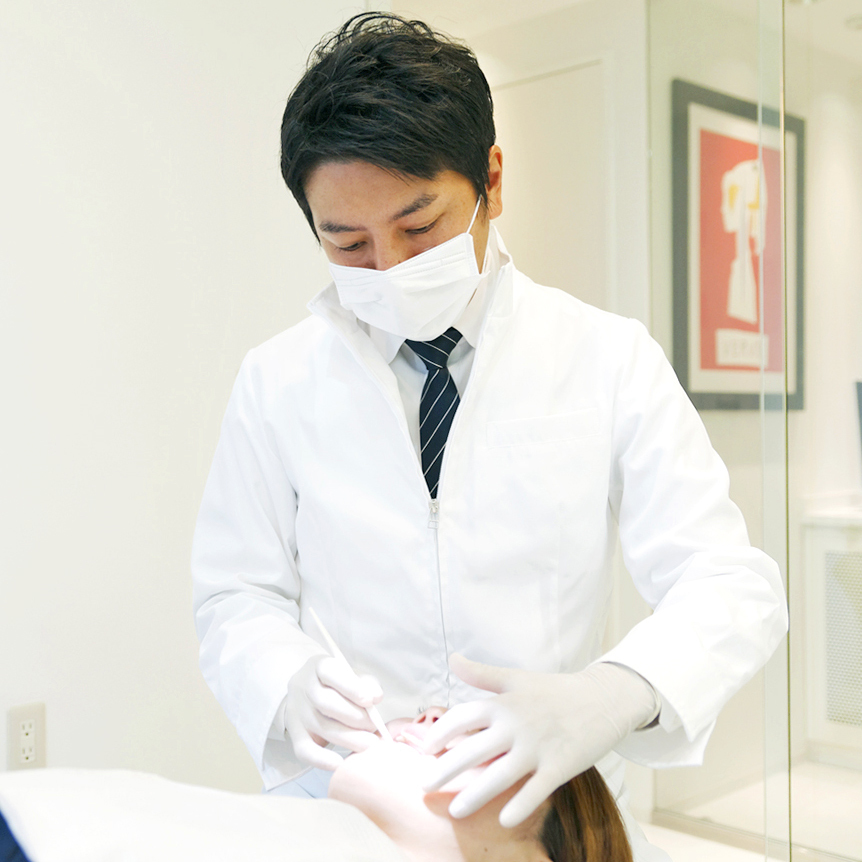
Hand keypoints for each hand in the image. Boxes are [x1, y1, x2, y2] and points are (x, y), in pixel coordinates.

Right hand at [283, 653, 382, 769]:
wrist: (308, 692)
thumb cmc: (338, 683)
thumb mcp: (352, 675)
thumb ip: (366, 683)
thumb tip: (376, 696)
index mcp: (319, 666)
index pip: (330, 672)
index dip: (350, 687)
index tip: (370, 701)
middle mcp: (303, 687)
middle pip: (326, 703)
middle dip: (354, 717)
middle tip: (375, 728)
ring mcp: (296, 711)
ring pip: (320, 726)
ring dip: (348, 738)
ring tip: (370, 745)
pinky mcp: (294, 733)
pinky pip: (303, 749)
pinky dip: (321, 759)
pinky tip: (340, 764)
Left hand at [420, 655, 656, 826]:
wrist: (602, 698)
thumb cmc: (554, 690)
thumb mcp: (516, 677)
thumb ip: (481, 674)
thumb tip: (451, 658)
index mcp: (503, 702)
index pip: (462, 717)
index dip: (440, 734)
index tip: (424, 750)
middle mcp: (516, 724)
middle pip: (473, 750)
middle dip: (445, 769)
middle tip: (423, 786)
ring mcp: (537, 747)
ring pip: (499, 776)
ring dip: (474, 796)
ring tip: (455, 811)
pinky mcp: (560, 766)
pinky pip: (535, 791)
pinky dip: (519, 807)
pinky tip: (503, 822)